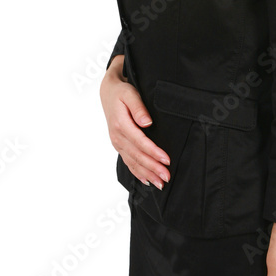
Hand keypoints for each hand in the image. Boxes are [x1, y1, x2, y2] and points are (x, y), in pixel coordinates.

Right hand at [99, 56, 170, 188]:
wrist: (108, 93)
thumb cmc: (121, 92)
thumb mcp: (130, 94)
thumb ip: (138, 108)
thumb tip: (147, 122)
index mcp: (121, 124)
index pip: (140, 142)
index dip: (153, 152)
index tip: (166, 160)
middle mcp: (117, 136)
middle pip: (137, 156)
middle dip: (153, 168)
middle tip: (167, 177)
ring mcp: (117, 142)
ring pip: (133, 162)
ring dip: (147, 174)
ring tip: (160, 183)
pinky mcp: (119, 145)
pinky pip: (128, 162)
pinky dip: (138, 172)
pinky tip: (147, 180)